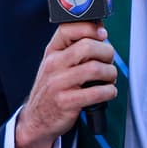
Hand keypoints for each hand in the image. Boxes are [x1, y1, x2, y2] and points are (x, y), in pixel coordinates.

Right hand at [15, 22, 116, 147]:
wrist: (36, 119)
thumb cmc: (52, 89)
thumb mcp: (56, 64)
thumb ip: (74, 48)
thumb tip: (100, 30)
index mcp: (52, 52)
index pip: (69, 29)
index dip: (90, 28)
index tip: (103, 35)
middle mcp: (53, 65)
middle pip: (88, 47)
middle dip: (107, 53)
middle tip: (108, 62)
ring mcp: (59, 83)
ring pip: (95, 68)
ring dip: (110, 74)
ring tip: (108, 79)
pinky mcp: (67, 102)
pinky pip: (97, 92)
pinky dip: (109, 91)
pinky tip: (106, 92)